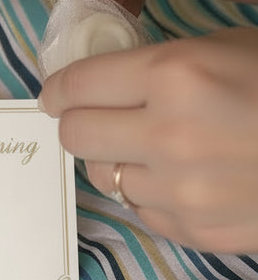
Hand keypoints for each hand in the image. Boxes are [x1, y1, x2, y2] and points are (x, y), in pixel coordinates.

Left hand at [39, 27, 257, 253]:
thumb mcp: (221, 49)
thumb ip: (155, 63)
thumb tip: (96, 79)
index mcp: (174, 74)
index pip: (74, 85)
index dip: (58, 87)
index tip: (57, 92)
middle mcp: (168, 134)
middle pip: (75, 134)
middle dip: (77, 121)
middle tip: (93, 115)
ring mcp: (182, 190)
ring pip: (103, 176)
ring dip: (114, 158)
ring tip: (145, 144)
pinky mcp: (196, 231)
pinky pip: (139, 209)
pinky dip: (147, 191)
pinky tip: (178, 174)